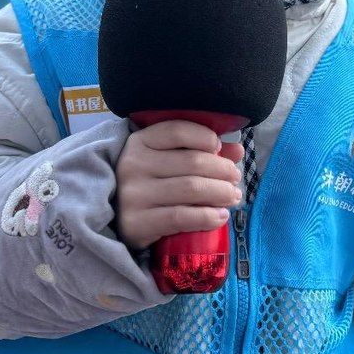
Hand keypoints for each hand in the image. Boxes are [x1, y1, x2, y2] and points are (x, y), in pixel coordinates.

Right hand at [115, 120, 243, 250]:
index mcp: (140, 142)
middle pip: (191, 162)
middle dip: (222, 170)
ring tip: (234, 197)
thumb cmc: (149, 185)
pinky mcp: (137, 223)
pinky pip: (181, 217)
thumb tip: (237, 151)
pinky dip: (208, 216)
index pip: (178, 131)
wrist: (115, 221)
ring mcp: (134, 194)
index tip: (219, 148)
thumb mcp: (167, 161)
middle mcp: (133, 165)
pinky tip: (221, 216)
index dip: (204, 137)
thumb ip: (200, 152)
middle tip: (235, 178)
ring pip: (191, 188)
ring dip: (221, 193)